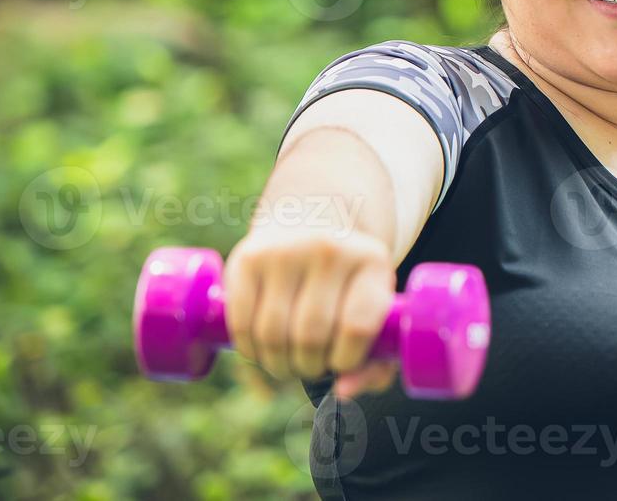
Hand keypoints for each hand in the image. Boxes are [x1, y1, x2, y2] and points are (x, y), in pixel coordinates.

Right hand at [223, 224, 399, 398]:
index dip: (346, 360)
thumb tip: (341, 394)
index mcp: (372, 262)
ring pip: (273, 335)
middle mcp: (330, 249)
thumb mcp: (375, 314)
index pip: (357, 328)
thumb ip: (373, 364)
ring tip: (289, 361)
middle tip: (311, 365)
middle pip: (311, 336)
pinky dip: (250, 350)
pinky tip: (263, 348)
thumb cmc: (349, 286)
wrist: (313, 222)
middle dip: (310, 366)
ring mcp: (285, 250)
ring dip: (279, 365)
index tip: (341, 362)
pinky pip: (241, 325)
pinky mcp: (247, 257)